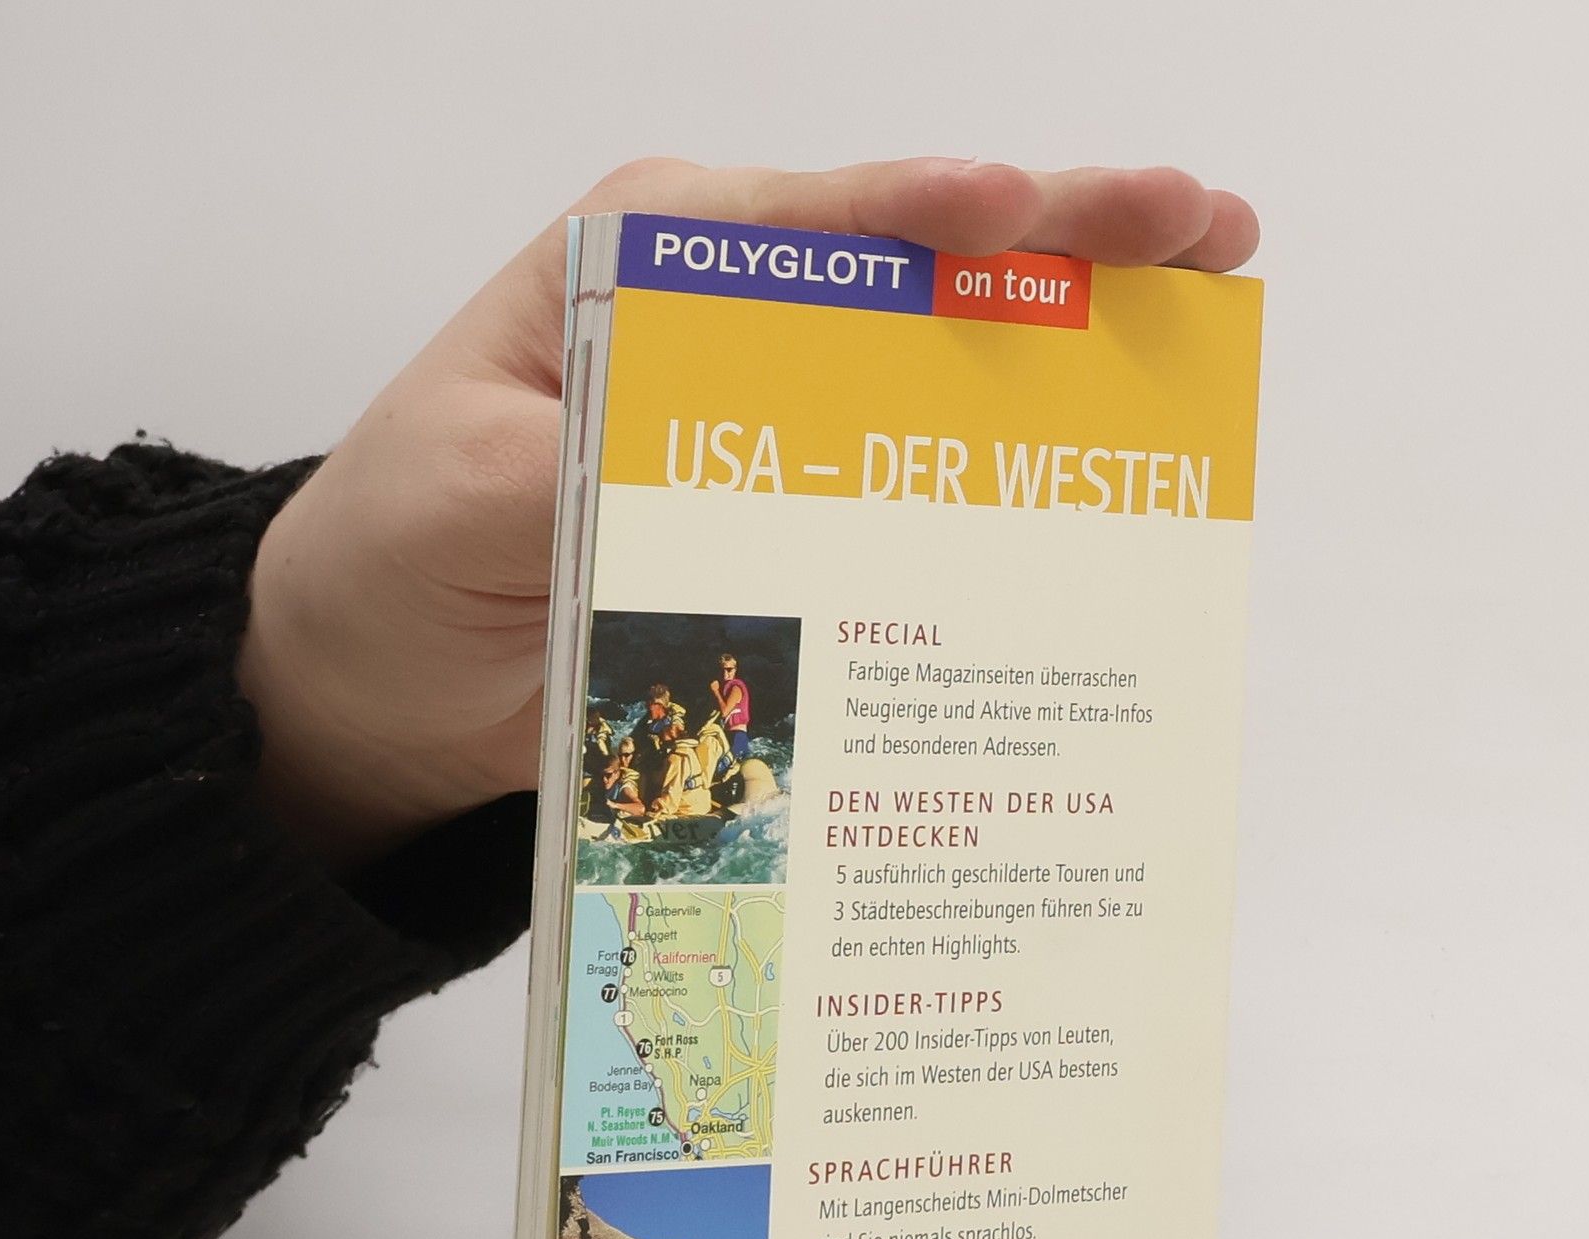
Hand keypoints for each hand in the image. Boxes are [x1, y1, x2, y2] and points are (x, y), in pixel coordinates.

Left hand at [240, 157, 1259, 867]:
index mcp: (644, 265)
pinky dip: (1009, 483)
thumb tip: (714, 483)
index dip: (938, 213)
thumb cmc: (396, 551)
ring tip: (1207, 326)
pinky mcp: (788, 519)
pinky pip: (912, 492)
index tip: (1030, 209)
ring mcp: (772, 425)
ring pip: (942, 373)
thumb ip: (587, 468)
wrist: (380, 679)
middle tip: (1207, 228)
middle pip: (921, 273)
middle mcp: (731, 326)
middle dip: (1067, 246)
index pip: (816, 221)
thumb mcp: (462, 492)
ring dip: (1074, 355)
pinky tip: (1105, 483)